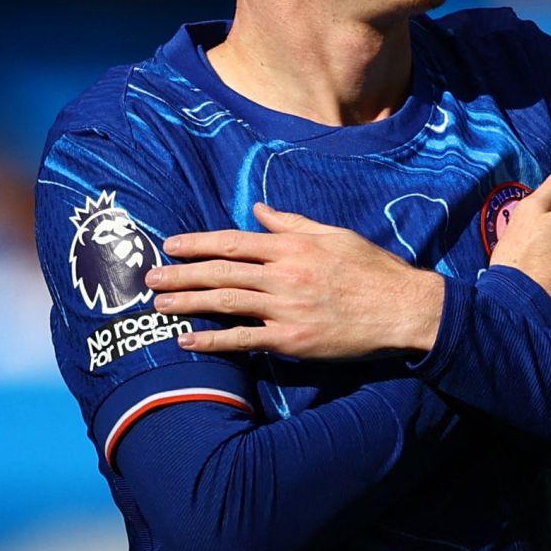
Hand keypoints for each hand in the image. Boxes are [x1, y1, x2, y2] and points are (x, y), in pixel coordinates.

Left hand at [143, 203, 445, 358]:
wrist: (402, 308)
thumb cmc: (372, 269)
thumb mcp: (333, 235)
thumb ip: (292, 223)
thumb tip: (260, 210)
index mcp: (293, 246)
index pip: (233, 241)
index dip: (198, 243)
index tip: (171, 244)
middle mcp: (284, 274)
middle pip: (221, 271)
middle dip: (181, 274)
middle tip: (149, 278)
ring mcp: (286, 309)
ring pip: (226, 303)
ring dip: (188, 304)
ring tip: (158, 307)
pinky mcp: (292, 340)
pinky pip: (244, 340)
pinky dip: (213, 340)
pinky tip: (188, 341)